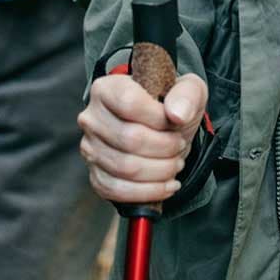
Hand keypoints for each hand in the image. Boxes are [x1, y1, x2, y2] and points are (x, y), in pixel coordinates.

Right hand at [77, 70, 206, 205]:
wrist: (163, 130)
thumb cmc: (171, 105)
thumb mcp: (188, 90)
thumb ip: (187, 95)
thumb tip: (177, 114)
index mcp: (108, 88)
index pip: (129, 103)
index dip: (158, 118)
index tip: (176, 123)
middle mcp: (92, 118)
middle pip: (129, 138)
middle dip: (164, 147)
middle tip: (180, 146)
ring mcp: (90, 148)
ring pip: (125, 168)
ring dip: (160, 170)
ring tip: (176, 163)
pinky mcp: (95, 175)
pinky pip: (118, 190)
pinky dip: (148, 191)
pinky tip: (167, 184)